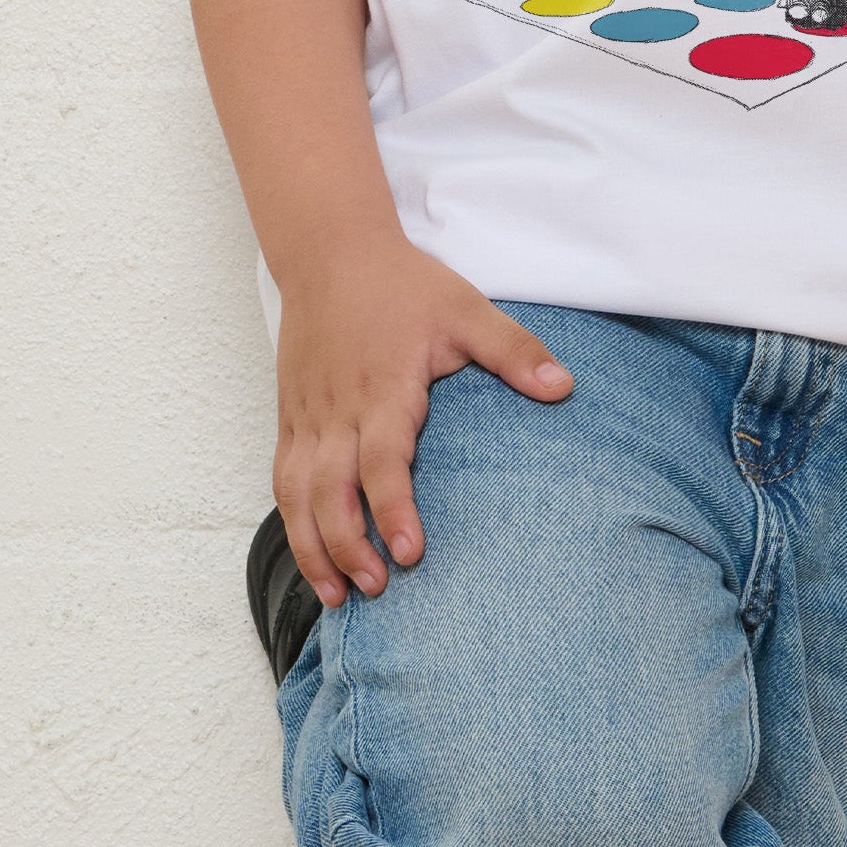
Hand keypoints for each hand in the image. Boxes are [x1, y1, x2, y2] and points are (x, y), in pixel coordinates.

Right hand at [273, 236, 572, 607]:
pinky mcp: (290, 417)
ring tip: (338, 595)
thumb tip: (564, 388)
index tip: (410, 553)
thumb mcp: (466, 309)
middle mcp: (337, 410)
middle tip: (376, 589)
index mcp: (383, 389)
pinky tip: (311, 552)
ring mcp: (307, 416)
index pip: (382, 461)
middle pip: (328, 491)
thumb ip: (513, 351)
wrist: (331, 251)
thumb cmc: (403, 284)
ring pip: (296, 494)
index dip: (392, 509)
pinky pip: (282, 478)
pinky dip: (291, 521)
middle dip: (347, 546)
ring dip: (312, 546)